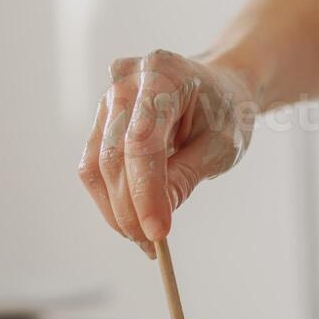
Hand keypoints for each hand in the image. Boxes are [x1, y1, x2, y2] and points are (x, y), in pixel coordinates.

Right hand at [77, 50, 256, 248]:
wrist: (218, 89)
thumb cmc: (224, 113)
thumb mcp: (220, 146)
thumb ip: (185, 177)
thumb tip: (154, 220)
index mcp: (164, 73)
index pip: (141, 141)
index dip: (145, 191)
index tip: (157, 233)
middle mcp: (127, 81)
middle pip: (113, 156)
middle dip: (130, 209)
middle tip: (152, 245)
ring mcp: (108, 100)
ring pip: (95, 167)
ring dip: (116, 210)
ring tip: (145, 238)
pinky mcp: (100, 122)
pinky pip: (94, 168)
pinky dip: (112, 200)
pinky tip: (134, 221)